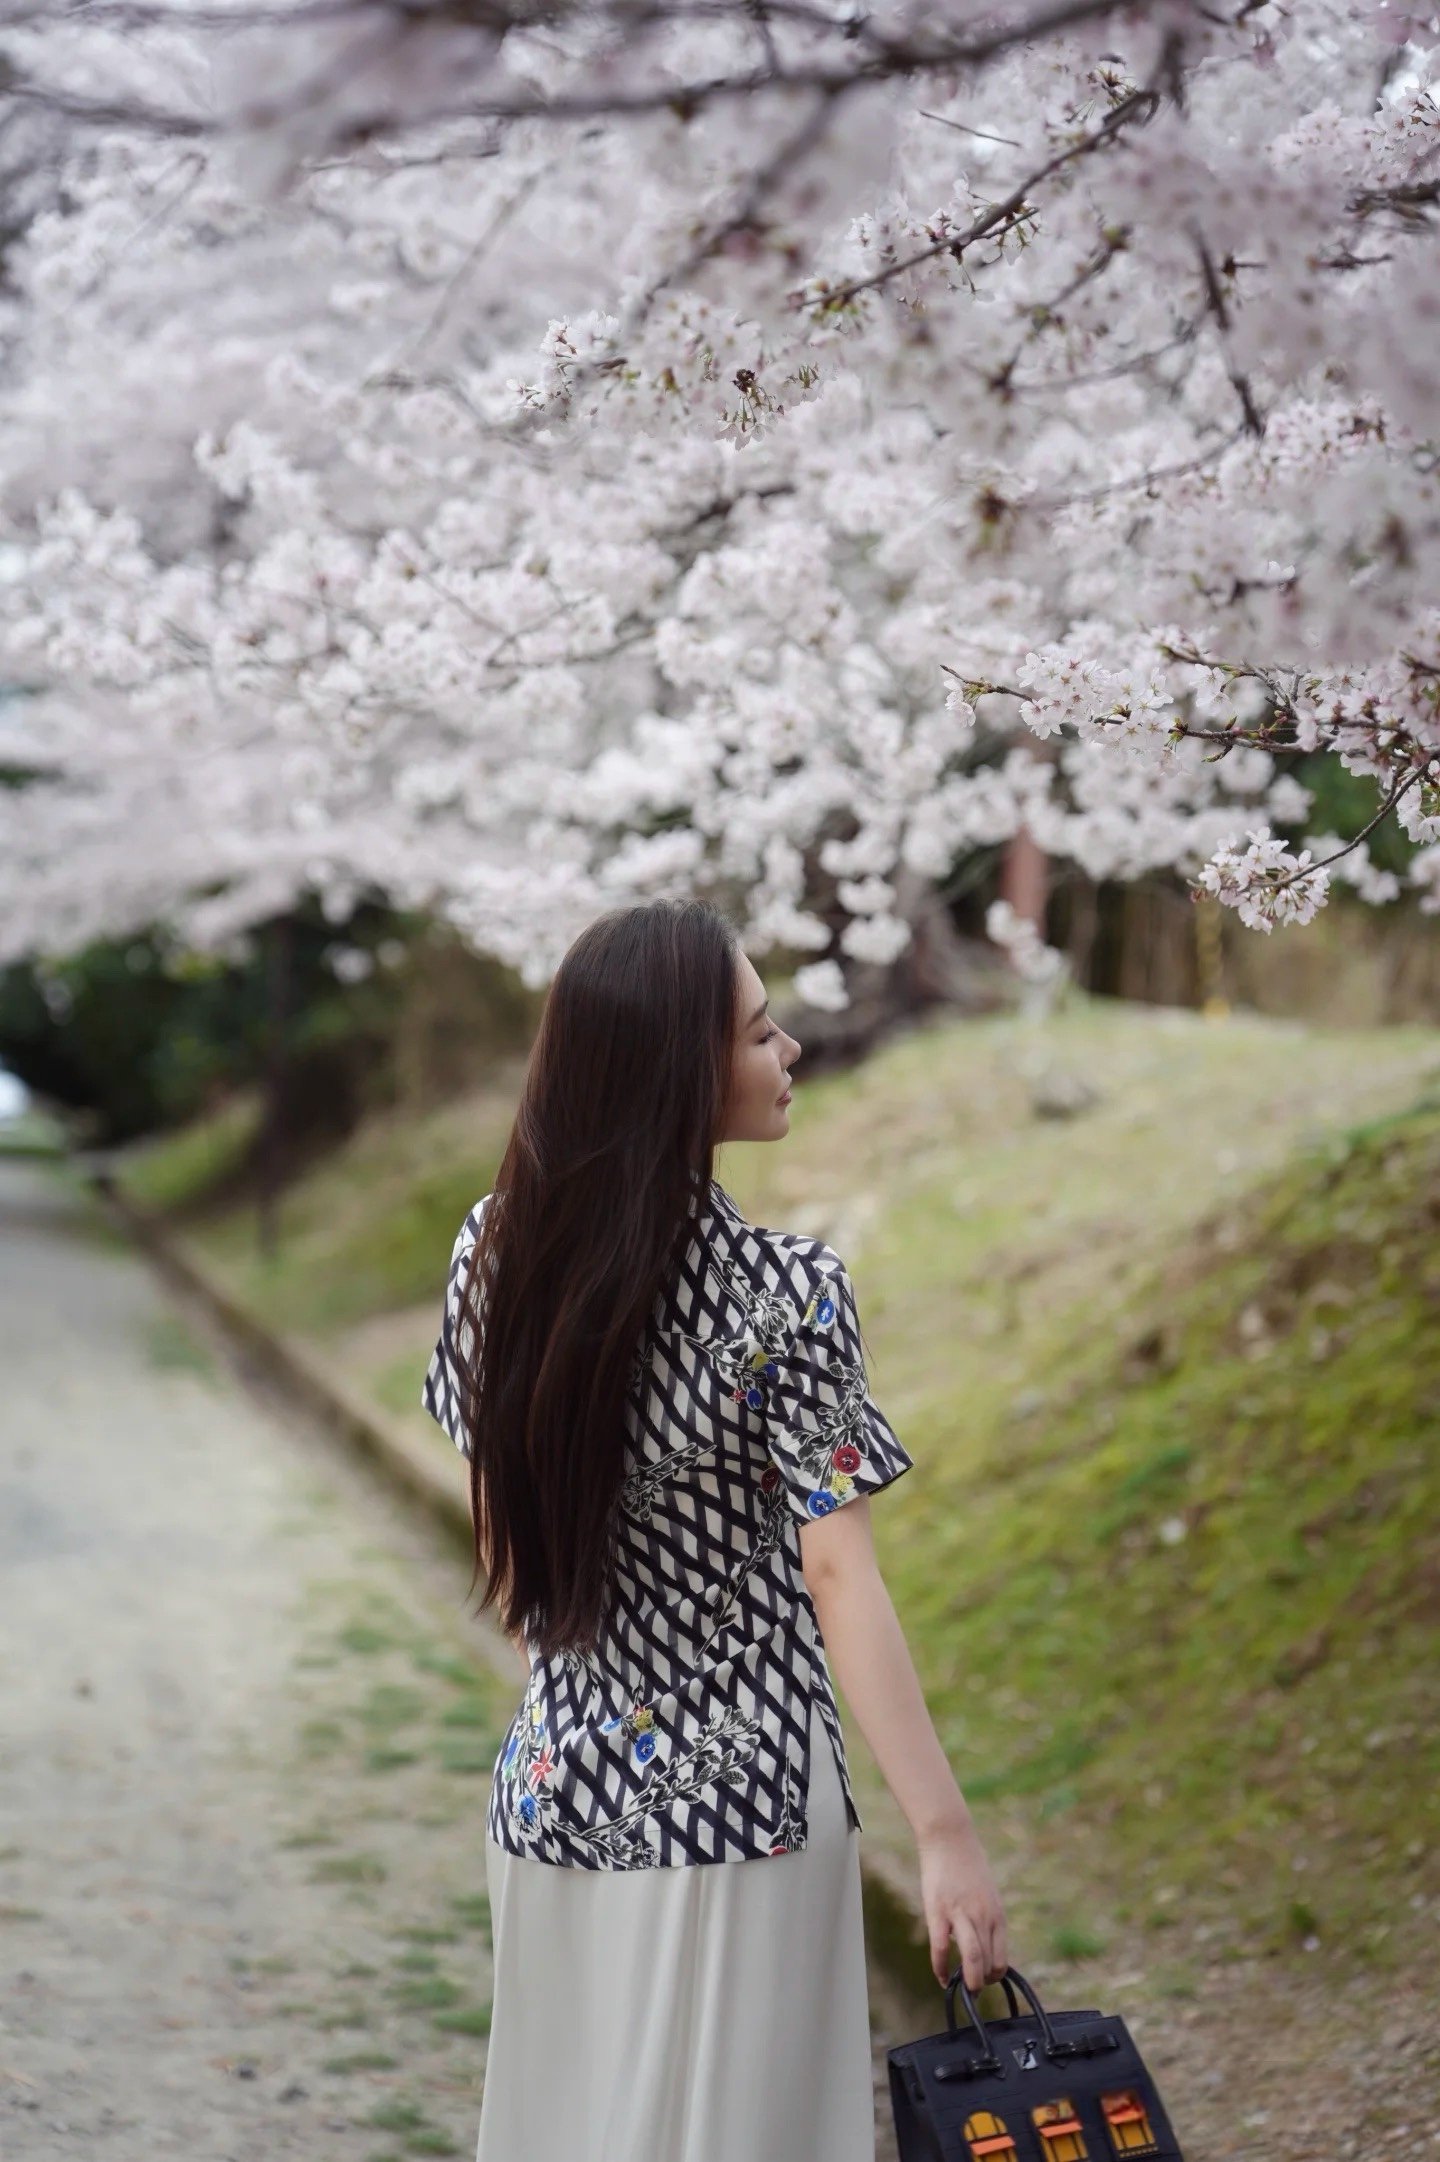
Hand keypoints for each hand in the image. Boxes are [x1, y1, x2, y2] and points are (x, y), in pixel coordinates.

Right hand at [916, 1820, 1008, 1993]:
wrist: (949, 1837)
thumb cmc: (967, 1865)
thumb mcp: (986, 1894)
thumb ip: (986, 1919)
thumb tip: (982, 1944)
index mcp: (997, 1915)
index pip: (1002, 1958)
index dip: (994, 1975)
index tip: (984, 1979)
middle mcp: (983, 1917)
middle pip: (988, 1962)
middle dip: (981, 1982)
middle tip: (973, 1988)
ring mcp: (961, 1914)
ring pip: (972, 1958)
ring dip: (969, 1980)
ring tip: (963, 1988)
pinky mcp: (938, 1911)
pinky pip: (940, 1947)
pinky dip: (941, 1968)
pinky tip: (941, 1977)